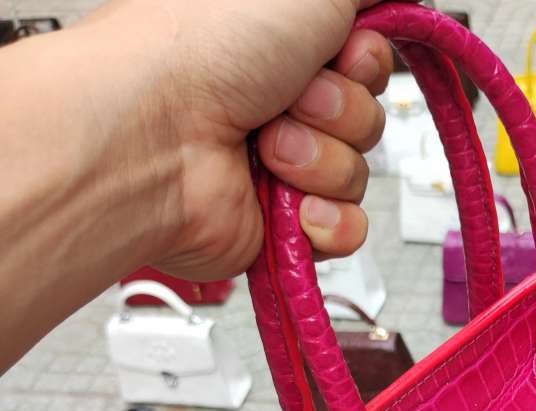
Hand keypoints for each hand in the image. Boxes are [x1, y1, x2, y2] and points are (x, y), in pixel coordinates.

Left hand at [91, 0, 393, 279]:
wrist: (155, 137)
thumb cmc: (202, 48)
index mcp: (283, 42)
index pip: (367, 59)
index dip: (365, 60)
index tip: (342, 51)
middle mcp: (279, 100)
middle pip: (367, 116)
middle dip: (339, 110)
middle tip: (291, 98)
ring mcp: (280, 165)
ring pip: (358, 174)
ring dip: (323, 160)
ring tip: (267, 148)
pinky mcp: (281, 223)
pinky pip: (346, 229)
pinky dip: (327, 219)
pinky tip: (293, 205)